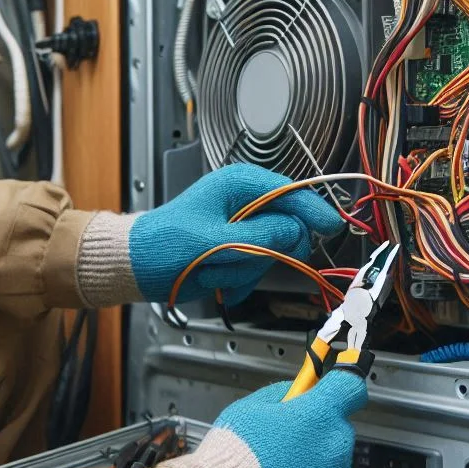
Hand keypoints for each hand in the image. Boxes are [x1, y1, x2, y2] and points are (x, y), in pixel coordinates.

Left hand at [128, 163, 343, 303]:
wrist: (137, 267)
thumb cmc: (163, 244)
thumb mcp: (215, 240)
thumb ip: (260, 236)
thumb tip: (295, 231)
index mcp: (239, 185)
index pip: (290, 192)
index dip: (312, 209)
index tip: (331, 225)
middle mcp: (244, 203)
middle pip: (286, 227)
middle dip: (265, 252)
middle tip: (240, 261)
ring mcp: (242, 228)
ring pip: (273, 253)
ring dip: (245, 269)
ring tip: (214, 270)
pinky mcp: (237, 250)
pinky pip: (258, 268)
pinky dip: (240, 280)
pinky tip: (218, 282)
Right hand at [164, 371, 366, 467]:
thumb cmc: (231, 458)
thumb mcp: (250, 408)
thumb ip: (281, 396)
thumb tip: (296, 393)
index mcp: (319, 415)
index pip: (350, 389)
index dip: (338, 391)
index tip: (330, 395)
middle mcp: (336, 448)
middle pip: (336, 433)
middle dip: (316, 437)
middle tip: (284, 448)